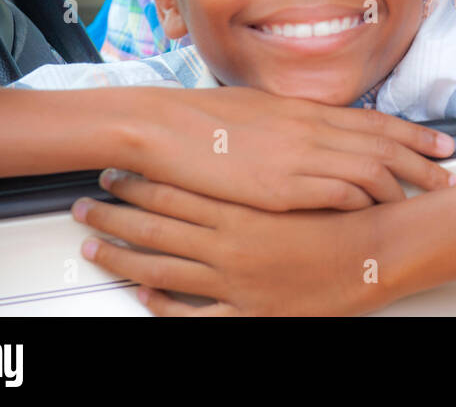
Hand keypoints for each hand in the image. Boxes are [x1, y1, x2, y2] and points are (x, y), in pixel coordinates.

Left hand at [74, 170, 388, 315]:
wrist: (374, 252)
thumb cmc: (343, 212)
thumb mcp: (303, 170)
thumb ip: (268, 158)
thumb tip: (236, 141)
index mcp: (239, 206)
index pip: (173, 191)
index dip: (137, 183)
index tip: (110, 174)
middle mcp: (228, 243)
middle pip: (156, 228)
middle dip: (113, 216)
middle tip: (81, 207)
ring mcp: (233, 279)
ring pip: (162, 269)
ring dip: (123, 257)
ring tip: (92, 244)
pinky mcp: (248, 311)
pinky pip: (195, 315)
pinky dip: (165, 307)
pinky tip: (144, 297)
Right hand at [125, 85, 455, 211]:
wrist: (165, 127)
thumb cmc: (207, 121)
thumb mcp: (263, 113)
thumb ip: (298, 123)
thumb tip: (324, 131)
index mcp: (306, 111)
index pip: (374, 121)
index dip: (413, 133)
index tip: (441, 143)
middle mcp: (310, 130)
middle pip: (383, 144)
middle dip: (422, 161)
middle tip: (450, 174)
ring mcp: (297, 157)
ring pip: (368, 169)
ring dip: (400, 186)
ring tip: (422, 200)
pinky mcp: (279, 187)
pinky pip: (336, 192)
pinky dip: (362, 202)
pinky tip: (375, 211)